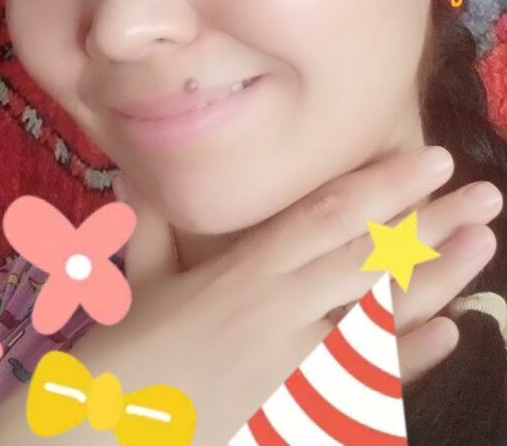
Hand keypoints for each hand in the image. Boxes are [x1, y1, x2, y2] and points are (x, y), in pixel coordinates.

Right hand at [67, 147, 500, 443]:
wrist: (110, 434)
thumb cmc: (124, 354)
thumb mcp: (136, 280)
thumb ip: (150, 223)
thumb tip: (137, 168)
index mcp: (242, 274)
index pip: (324, 219)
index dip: (380, 186)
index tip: (430, 159)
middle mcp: (280, 312)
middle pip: (367, 260)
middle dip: (429, 224)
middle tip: (484, 195)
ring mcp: (298, 366)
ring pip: (380, 316)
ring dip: (436, 280)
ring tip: (481, 247)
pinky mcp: (303, 408)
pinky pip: (367, 383)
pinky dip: (410, 358)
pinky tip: (449, 333)